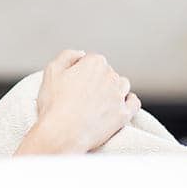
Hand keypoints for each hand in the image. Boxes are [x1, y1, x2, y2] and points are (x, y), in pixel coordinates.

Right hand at [15, 50, 140, 154]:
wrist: (62, 133)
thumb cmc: (54, 103)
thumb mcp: (51, 71)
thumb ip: (67, 56)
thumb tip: (81, 54)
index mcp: (94, 63)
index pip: (91, 60)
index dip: (80, 70)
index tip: (72, 82)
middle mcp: (111, 76)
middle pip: (107, 72)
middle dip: (97, 80)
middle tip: (82, 94)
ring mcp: (119, 96)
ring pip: (122, 85)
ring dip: (113, 89)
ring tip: (99, 101)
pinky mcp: (124, 114)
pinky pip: (134, 103)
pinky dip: (129, 102)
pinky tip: (121, 104)